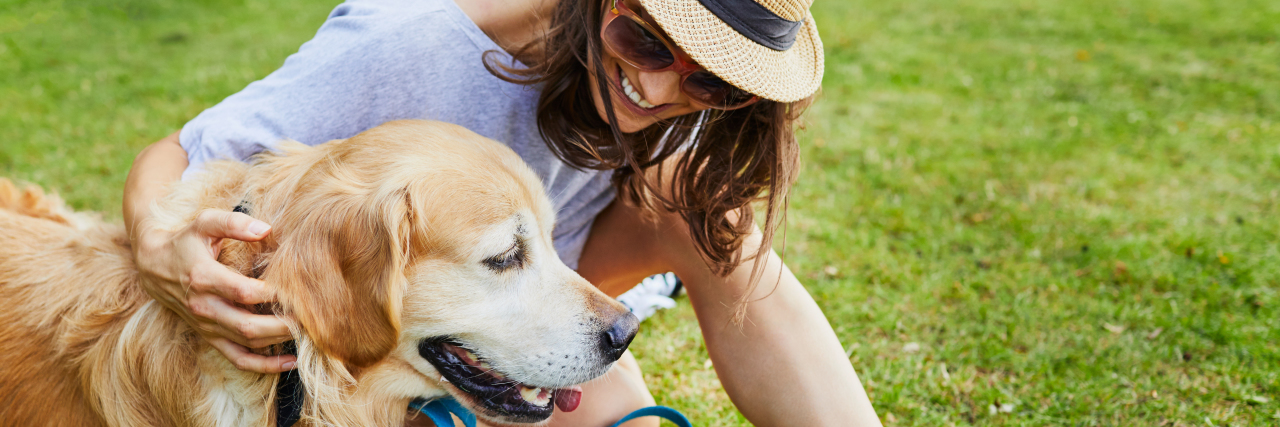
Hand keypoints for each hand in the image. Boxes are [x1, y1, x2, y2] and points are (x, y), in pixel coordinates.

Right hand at [134, 209, 295, 372]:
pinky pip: (237, 358)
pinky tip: (291, 362)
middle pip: (248, 326)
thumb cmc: (185, 240)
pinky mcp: (210, 337)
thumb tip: (266, 229)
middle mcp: (204, 307)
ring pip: (247, 344)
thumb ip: (234, 223)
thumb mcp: (204, 222)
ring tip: (309, 333)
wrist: (153, 265)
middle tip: (311, 316)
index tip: (296, 287)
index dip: (273, 293)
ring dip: (279, 342)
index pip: (244, 292)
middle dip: (283, 325)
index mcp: (203, 278)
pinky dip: (264, 366)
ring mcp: (207, 326)